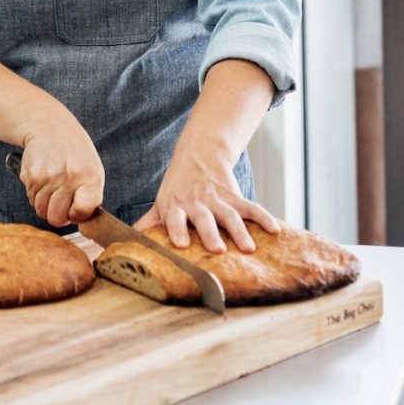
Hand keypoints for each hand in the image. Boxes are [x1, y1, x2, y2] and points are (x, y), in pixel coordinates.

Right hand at [18, 122, 104, 226]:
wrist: (50, 126)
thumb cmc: (74, 151)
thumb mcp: (92, 168)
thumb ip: (89, 195)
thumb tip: (80, 221)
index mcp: (91, 177)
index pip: (83, 212)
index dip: (77, 216)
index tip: (75, 209)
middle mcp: (70, 177)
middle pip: (56, 218)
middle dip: (57, 214)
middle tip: (60, 201)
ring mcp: (49, 177)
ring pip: (41, 210)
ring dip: (45, 203)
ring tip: (52, 185)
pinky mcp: (32, 175)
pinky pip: (31, 199)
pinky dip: (35, 193)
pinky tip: (43, 177)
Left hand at [134, 137, 278, 253]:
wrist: (200, 153)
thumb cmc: (178, 186)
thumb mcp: (161, 201)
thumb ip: (149, 223)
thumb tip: (128, 243)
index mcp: (176, 205)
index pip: (174, 218)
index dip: (177, 230)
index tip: (181, 244)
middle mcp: (197, 202)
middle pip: (205, 219)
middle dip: (211, 234)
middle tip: (218, 251)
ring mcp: (218, 198)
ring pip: (230, 215)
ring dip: (240, 231)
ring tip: (249, 249)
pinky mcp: (235, 195)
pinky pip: (251, 207)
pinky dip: (264, 217)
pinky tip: (275, 230)